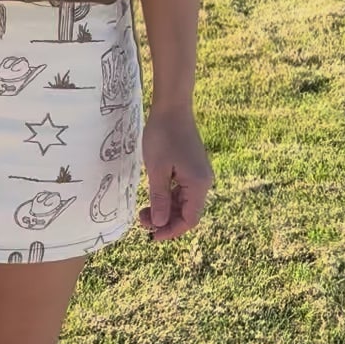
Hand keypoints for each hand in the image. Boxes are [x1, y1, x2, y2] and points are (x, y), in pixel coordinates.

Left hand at [137, 104, 214, 241]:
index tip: (152, 235)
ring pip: (184, 202)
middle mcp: (203, 181)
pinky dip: (168, 197)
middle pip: (188, 212)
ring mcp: (198, 174)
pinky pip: (182, 190)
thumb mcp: (157, 170)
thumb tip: (160, 223)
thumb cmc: (162, 136)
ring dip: (165, 210)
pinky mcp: (191, 167)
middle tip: (142, 221)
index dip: (171, 230)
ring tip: (143, 211)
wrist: (172, 107)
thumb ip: (159, 198)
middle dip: (166, 220)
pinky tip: (153, 198)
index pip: (190, 219)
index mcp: (198, 184)